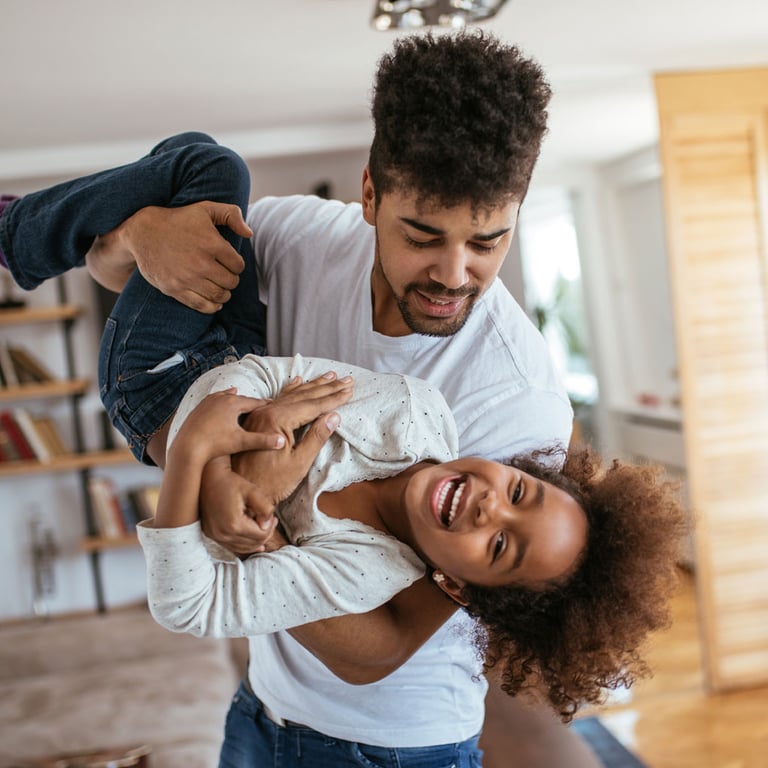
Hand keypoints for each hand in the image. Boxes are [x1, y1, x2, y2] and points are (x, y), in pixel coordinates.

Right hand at [91, 201, 250, 312]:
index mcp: (211, 243)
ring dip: (223, 293)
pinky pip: (202, 306)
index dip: (236, 264)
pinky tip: (214, 301)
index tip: (229, 262)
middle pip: (231, 282)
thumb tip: (249, 234)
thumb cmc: (178, 220)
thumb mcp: (205, 209)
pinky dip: (212, 306)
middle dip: (231, 279)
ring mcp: (187, 278)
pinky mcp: (175, 289)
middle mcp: (200, 263)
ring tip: (219, 286)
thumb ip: (231, 215)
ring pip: (219, 296)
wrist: (142, 233)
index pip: (238, 265)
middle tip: (225, 275)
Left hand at [169, 388, 286, 466]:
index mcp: (233, 403)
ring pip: (224, 395)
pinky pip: (212, 399)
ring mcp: (208, 401)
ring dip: (233, 396)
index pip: (255, 402)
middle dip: (251, 401)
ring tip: (238, 392)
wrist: (186, 447)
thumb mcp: (241, 442)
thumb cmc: (215, 445)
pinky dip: (219, 399)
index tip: (275, 404)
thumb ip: (262, 440)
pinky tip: (218, 398)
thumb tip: (283, 441)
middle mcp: (221, 398)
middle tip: (261, 403)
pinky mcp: (198, 407)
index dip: (266, 405)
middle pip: (240, 398)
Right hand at [198, 456, 279, 552]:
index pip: (261, 535)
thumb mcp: (252, 491)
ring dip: (255, 540)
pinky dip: (243, 543)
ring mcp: (215, 536)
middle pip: (253, 543)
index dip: (271, 527)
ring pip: (243, 548)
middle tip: (271, 521)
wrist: (208, 478)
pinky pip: (232, 546)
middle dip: (265, 534)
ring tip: (262, 526)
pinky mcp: (211, 535)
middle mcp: (223, 534)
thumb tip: (267, 525)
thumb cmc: (231, 483)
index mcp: (234, 524)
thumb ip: (265, 508)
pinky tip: (251, 538)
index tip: (274, 517)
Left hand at [200, 374, 350, 553]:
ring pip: (290, 395)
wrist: (235, 492)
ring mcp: (259, 414)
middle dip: (327, 388)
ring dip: (312, 386)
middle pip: (303, 395)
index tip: (350, 390)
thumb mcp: (298, 464)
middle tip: (347, 379)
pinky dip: (290, 390)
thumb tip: (334, 416)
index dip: (334, 398)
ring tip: (329, 376)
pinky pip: (276, 400)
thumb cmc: (270, 483)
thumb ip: (316, 437)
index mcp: (278, 419)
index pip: (313, 405)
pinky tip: (297, 382)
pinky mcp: (255, 420)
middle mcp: (267, 411)